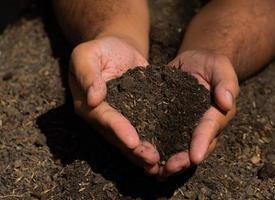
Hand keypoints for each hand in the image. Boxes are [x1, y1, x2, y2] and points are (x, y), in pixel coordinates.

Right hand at [69, 36, 159, 174]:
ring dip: (144, 152)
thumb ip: (87, 74)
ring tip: (161, 162)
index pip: (103, 119)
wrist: (119, 48)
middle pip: (117, 136)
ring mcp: (120, 118)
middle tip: (152, 159)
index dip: (118, 130)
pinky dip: (154, 140)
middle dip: (135, 149)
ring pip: (131, 139)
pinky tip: (168, 150)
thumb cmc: (101, 48)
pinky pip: (145, 129)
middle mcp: (103, 117)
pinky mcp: (136, 115)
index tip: (133, 140)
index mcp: (88, 105)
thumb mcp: (87, 54)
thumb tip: (93, 98)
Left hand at [159, 50, 239, 177]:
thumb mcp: (219, 66)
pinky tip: (144, 160)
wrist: (192, 63)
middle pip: (195, 146)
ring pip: (179, 148)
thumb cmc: (209, 63)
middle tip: (170, 169)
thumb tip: (227, 102)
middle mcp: (202, 126)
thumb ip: (225, 81)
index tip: (195, 156)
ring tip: (156, 172)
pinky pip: (164, 139)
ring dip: (169, 162)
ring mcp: (186, 127)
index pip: (210, 128)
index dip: (202, 142)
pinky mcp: (169, 124)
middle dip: (183, 160)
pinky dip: (157, 151)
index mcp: (216, 114)